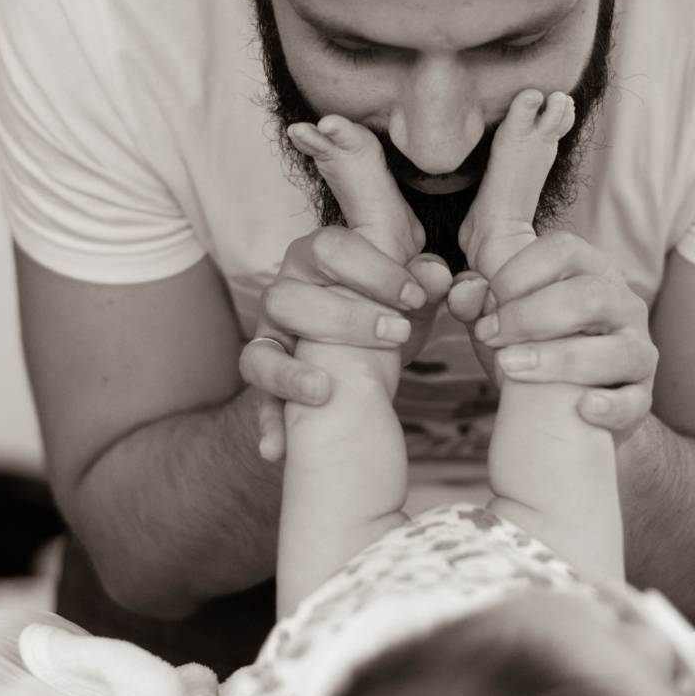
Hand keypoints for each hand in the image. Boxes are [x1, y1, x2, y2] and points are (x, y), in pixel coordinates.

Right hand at [239, 229, 451, 460]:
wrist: (368, 340)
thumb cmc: (388, 302)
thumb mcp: (412, 288)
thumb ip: (424, 276)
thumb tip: (435, 275)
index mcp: (318, 256)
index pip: (330, 247)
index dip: (374, 270)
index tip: (415, 296)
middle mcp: (286, 292)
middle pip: (287, 297)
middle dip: (344, 319)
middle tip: (396, 333)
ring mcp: (272, 337)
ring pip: (260, 349)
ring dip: (292, 373)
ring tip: (323, 392)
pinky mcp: (270, 379)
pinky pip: (259, 403)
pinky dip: (269, 425)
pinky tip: (279, 448)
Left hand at [448, 231, 656, 443]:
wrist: (560, 408)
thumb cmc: (530, 345)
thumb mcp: (499, 315)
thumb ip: (475, 296)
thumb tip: (465, 291)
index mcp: (590, 270)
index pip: (563, 251)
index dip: (517, 274)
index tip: (486, 305)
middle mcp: (623, 304)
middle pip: (590, 296)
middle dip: (530, 316)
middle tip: (489, 336)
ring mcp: (638, 351)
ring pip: (618, 349)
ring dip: (560, 359)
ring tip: (510, 368)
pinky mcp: (640, 398)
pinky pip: (635, 401)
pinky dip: (611, 406)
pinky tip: (582, 408)